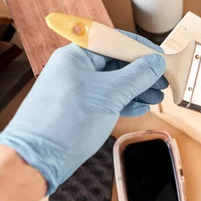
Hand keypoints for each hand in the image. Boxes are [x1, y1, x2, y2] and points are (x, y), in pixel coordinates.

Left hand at [0, 30, 166, 194]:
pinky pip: (106, 99)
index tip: (160, 57)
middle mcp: (75, 69)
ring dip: (136, 89)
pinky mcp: (79, 109)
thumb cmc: (66, 122)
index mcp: (76, 56)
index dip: (140, 49)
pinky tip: (141, 106)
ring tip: (157, 97)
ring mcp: (76, 90)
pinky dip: (124, 102)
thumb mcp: (110, 94)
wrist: (37, 159)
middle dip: (141, 72)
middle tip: (163, 80)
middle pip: (115, 63)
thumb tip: (156, 63)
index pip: (114, 42)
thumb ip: (137, 76)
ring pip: (113, 83)